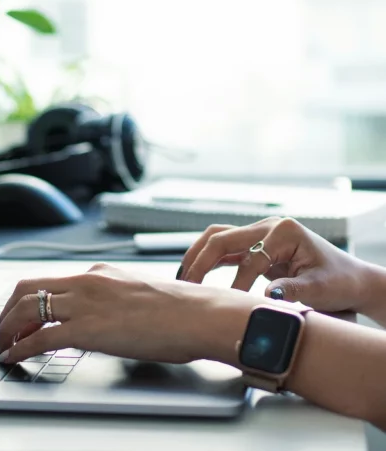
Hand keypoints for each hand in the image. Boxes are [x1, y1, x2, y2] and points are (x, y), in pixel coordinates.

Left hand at [0, 263, 257, 364]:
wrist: (200, 316)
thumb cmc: (181, 310)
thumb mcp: (137, 294)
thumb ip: (112, 300)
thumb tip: (102, 316)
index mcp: (97, 273)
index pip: (48, 280)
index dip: (26, 298)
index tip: (19, 313)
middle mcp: (85, 282)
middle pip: (27, 288)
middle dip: (8, 311)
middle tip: (3, 329)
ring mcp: (84, 304)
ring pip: (26, 310)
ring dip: (7, 330)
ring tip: (2, 345)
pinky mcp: (87, 330)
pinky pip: (40, 338)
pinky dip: (19, 348)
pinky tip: (13, 357)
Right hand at [179, 217, 374, 313]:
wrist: (350, 279)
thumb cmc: (339, 283)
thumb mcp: (321, 289)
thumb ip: (294, 290)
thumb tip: (266, 295)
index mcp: (285, 231)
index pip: (250, 258)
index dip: (237, 284)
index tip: (229, 306)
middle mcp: (268, 226)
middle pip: (222, 237)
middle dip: (201, 262)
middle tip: (187, 287)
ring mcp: (259, 233)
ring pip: (216, 238)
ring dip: (197, 257)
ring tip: (183, 279)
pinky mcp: (253, 244)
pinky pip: (223, 248)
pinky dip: (205, 260)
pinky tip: (193, 277)